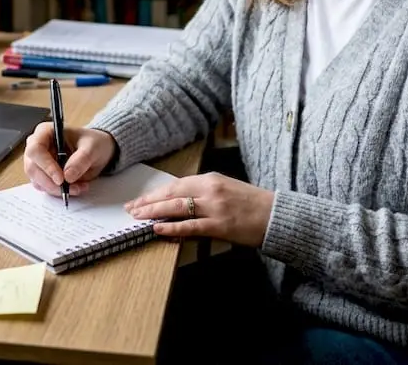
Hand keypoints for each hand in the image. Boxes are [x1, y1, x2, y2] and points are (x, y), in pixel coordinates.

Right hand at [22, 123, 116, 196]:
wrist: (96, 151)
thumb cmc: (92, 142)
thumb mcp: (92, 148)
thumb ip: (81, 160)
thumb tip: (68, 175)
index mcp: (45, 132)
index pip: (36, 149)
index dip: (46, 165)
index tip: (60, 179)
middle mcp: (37, 147)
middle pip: (33, 168)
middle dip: (52, 182)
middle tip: (71, 188)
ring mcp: (38, 162)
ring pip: (38, 181)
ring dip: (57, 189)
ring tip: (78, 187)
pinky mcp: (42, 175)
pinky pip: (45, 187)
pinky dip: (59, 191)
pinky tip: (75, 187)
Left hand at [125, 172, 274, 246]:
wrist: (276, 216)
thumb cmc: (253, 204)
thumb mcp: (226, 189)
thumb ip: (204, 193)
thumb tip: (179, 202)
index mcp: (211, 179)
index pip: (175, 184)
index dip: (155, 193)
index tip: (140, 200)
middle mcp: (210, 189)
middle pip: (171, 194)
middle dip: (149, 202)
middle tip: (131, 209)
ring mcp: (214, 207)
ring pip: (177, 207)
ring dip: (154, 213)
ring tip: (138, 218)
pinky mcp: (219, 225)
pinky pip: (190, 226)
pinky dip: (172, 227)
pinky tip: (158, 229)